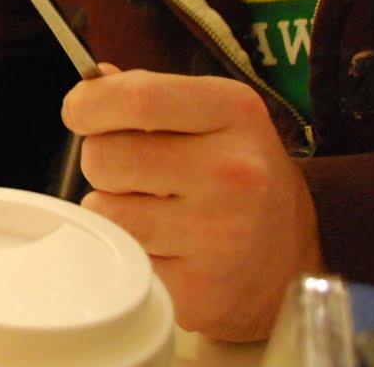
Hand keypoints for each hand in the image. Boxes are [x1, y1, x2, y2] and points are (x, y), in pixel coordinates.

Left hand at [61, 68, 322, 341]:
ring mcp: (217, 236)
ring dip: (110, 206)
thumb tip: (93, 85)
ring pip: (102, 208)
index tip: (80, 112)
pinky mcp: (196, 289)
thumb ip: (150, 94)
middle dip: (101, 158)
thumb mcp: (215, 115)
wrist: (294, 258)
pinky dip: (126, 247)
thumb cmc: (239, 175)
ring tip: (153, 208)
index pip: (135, 98)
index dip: (88, 103)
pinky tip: (163, 244)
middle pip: (104, 156)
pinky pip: (118, 255)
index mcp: (235, 114)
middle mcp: (232, 173)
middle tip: (134, 170)